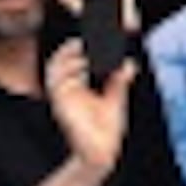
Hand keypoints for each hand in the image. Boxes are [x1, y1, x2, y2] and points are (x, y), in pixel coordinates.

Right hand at [41, 30, 131, 165]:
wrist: (101, 152)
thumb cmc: (105, 129)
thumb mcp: (115, 100)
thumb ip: (118, 81)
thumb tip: (128, 63)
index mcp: (77, 85)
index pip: (75, 59)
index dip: (80, 45)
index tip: (94, 33)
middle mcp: (67, 88)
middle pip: (63, 59)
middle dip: (73, 46)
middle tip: (88, 35)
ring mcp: (62, 95)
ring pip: (56, 67)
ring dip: (69, 55)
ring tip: (84, 46)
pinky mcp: (60, 104)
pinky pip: (58, 82)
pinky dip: (69, 71)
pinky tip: (83, 64)